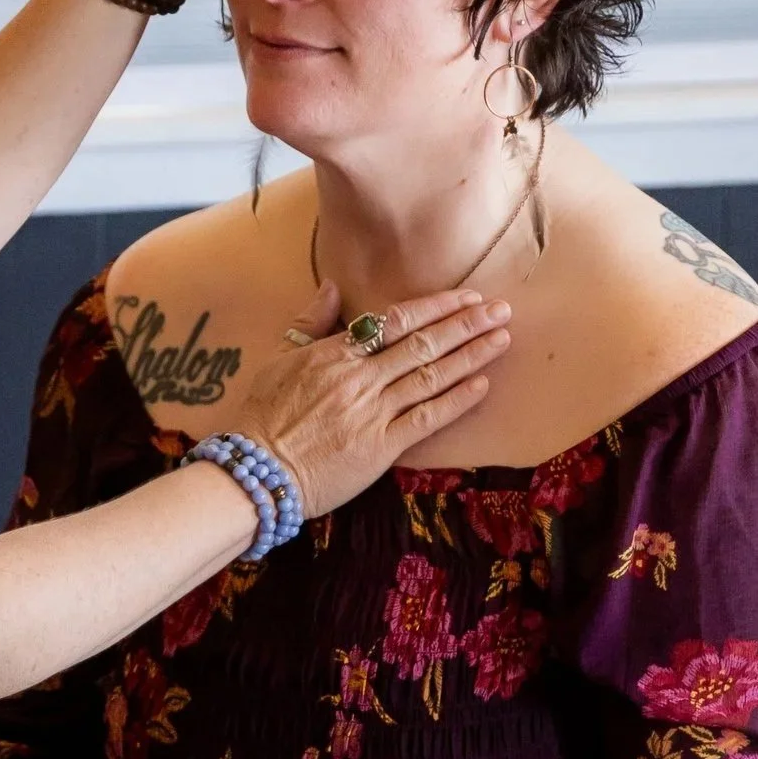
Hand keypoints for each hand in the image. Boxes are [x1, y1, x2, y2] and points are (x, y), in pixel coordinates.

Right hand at [221, 282, 511, 517]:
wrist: (257, 471)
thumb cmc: (262, 416)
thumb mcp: (276, 359)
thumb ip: (308, 323)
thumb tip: (332, 287)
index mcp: (333, 354)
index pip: (394, 322)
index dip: (435, 308)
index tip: (466, 297)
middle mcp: (359, 378)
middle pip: (422, 344)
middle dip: (466, 325)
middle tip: (500, 310)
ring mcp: (373, 411)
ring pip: (432, 376)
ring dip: (471, 355)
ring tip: (502, 338)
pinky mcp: (382, 446)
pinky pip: (427, 418)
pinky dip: (457, 400)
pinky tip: (482, 384)